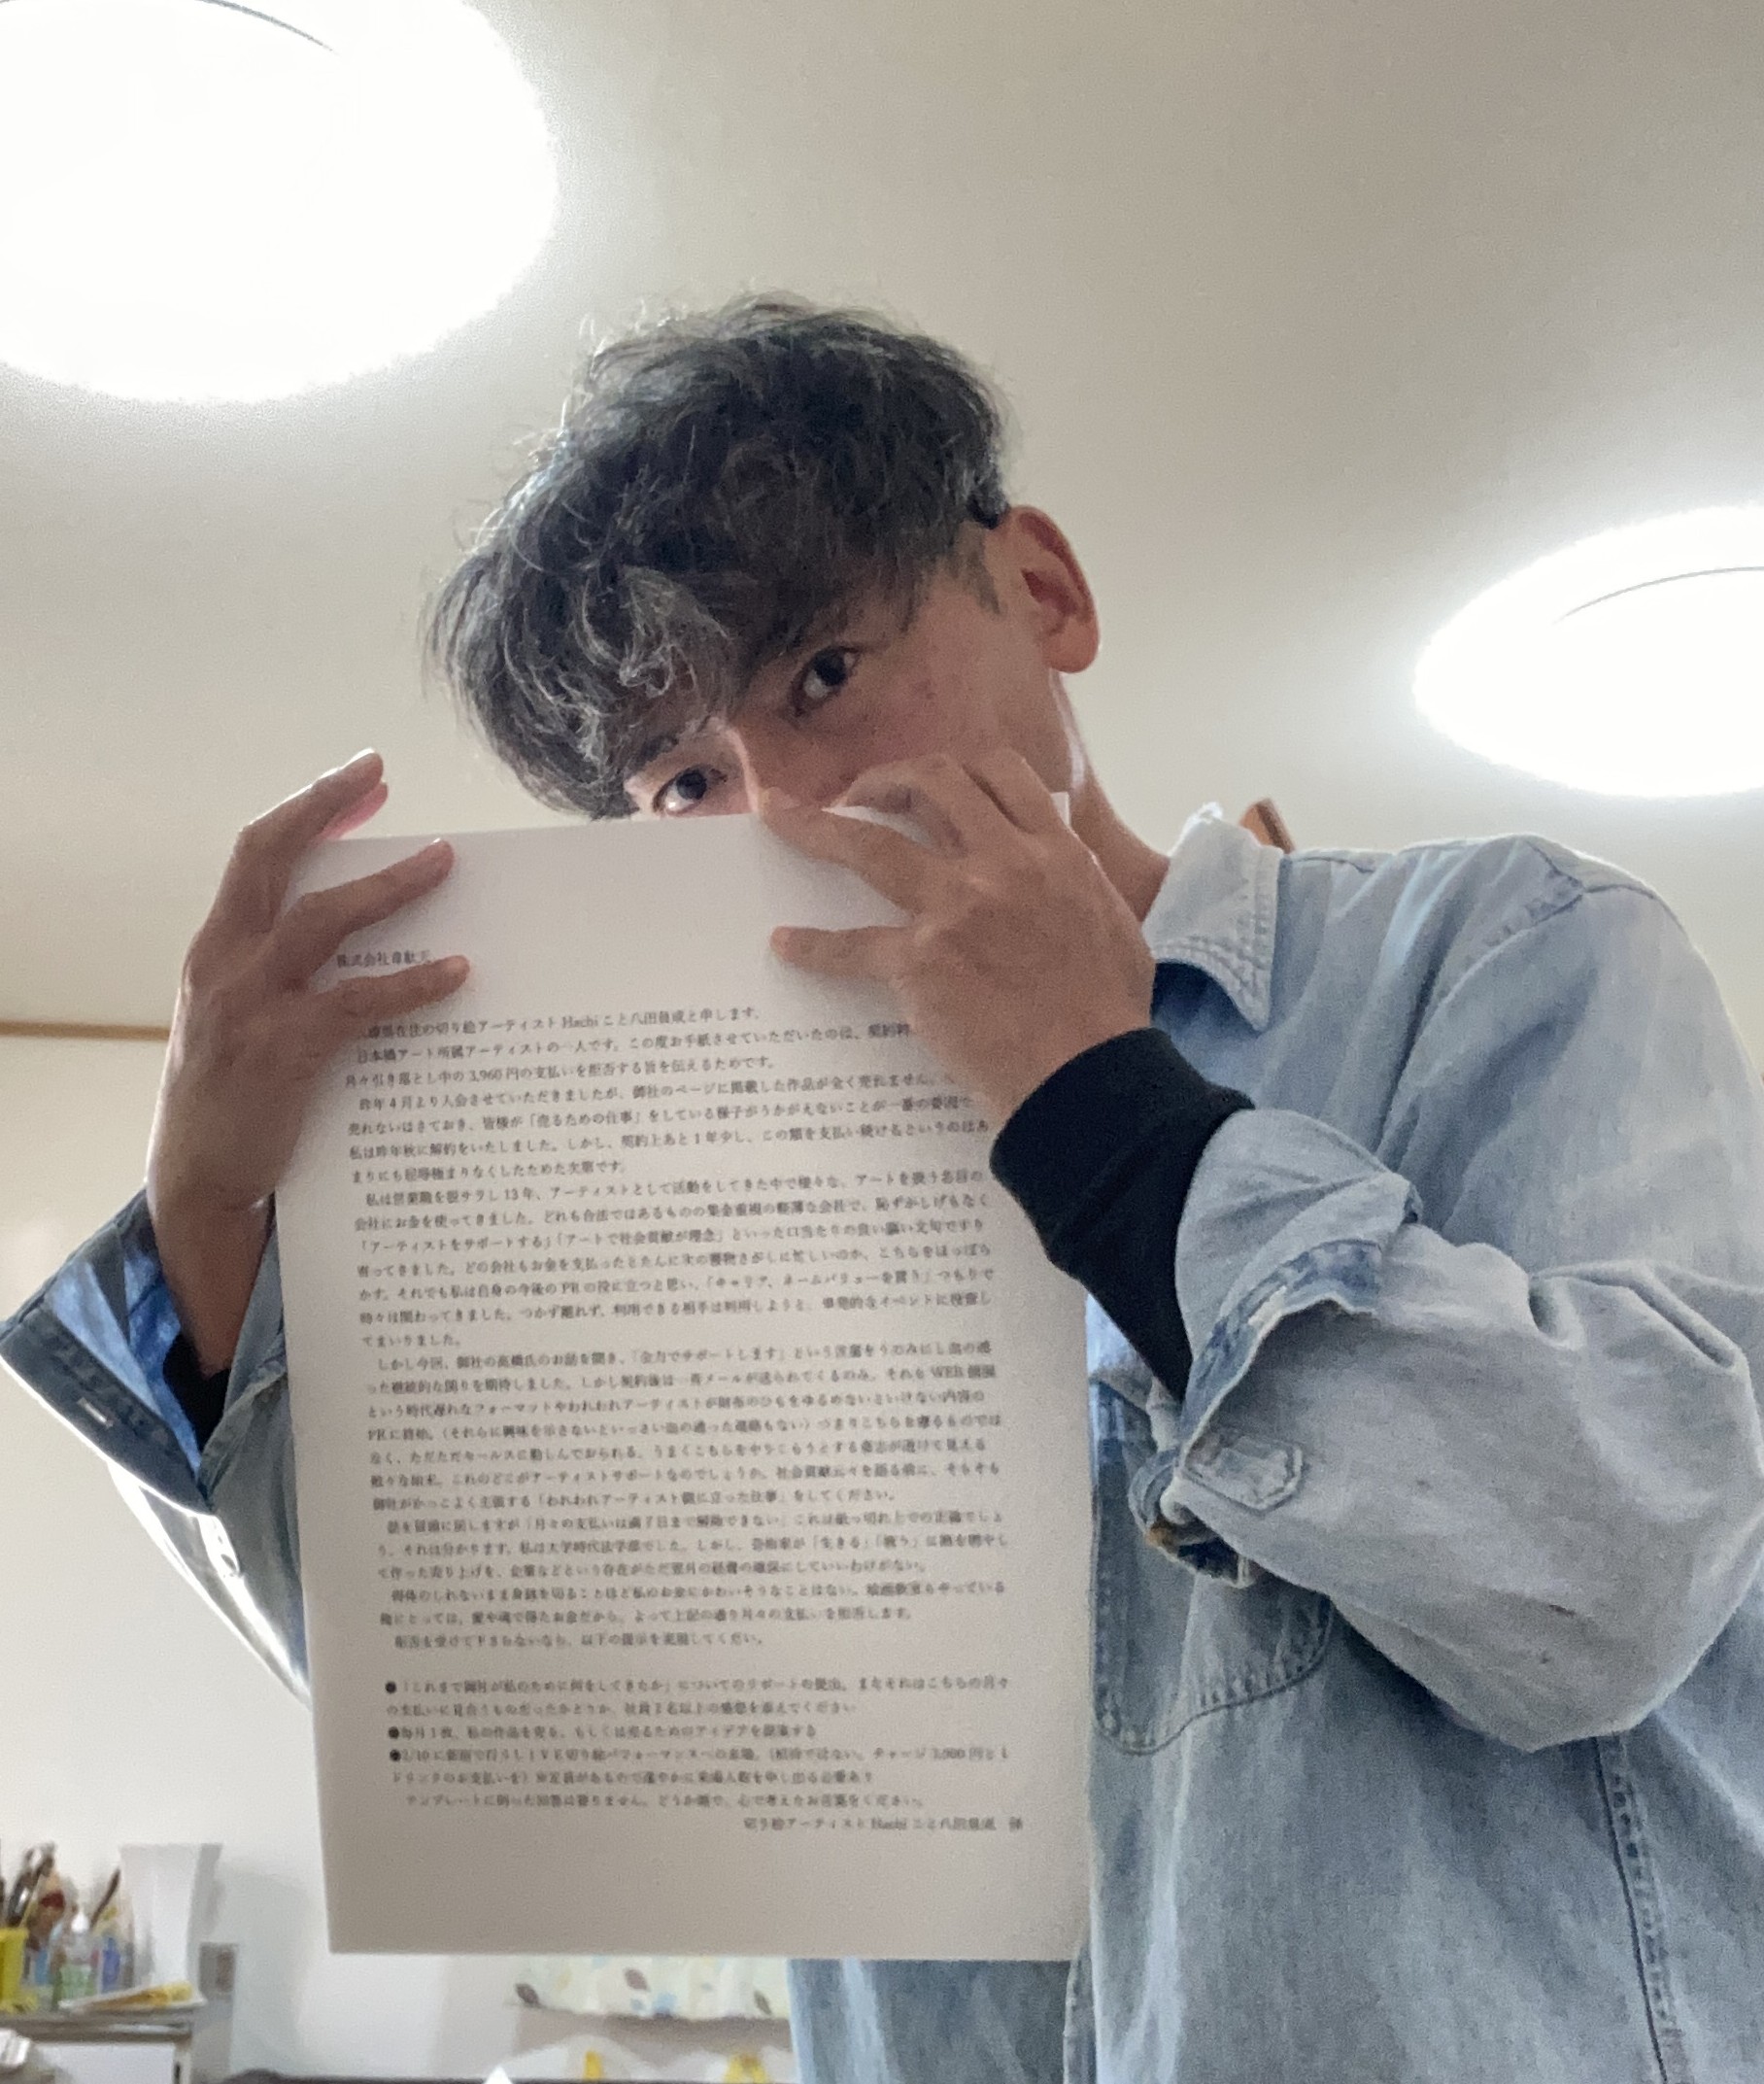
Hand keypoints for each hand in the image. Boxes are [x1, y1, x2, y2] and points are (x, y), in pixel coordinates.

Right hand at [146, 751, 468, 1372]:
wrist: (198, 1179)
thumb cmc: (228, 1097)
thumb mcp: (234, 1014)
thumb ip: (277, 969)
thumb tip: (361, 925)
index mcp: (213, 949)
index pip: (254, 854)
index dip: (307, 809)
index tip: (361, 780)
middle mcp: (223, 964)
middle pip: (271, 858)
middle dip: (324, 806)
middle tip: (376, 772)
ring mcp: (251, 1006)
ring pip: (320, 920)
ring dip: (387, 886)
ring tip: (443, 861)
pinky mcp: (285, 1052)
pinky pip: (359, 1003)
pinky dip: (412, 983)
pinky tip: (458, 971)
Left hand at [761, 750, 1154, 1125]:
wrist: (1089, 1074)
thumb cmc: (1109, 1011)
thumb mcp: (1110, 919)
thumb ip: (1077, 879)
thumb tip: (1059, 861)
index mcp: (1054, 852)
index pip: (1000, 773)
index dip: (956, 767)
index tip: (929, 781)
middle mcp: (1004, 864)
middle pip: (931, 783)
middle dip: (886, 778)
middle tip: (859, 794)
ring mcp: (957, 909)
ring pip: (870, 845)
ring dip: (816, 825)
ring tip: (780, 818)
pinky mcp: (921, 962)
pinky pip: (850, 947)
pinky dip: (811, 946)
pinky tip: (785, 945)